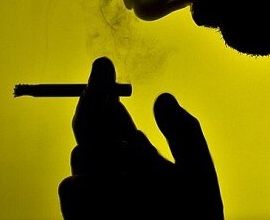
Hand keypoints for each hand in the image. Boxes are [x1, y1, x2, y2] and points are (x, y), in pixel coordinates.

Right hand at [59, 57, 223, 218]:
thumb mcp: (197, 175)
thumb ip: (184, 134)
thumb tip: (163, 96)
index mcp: (137, 154)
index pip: (114, 115)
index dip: (105, 89)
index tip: (102, 65)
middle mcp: (114, 168)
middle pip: (93, 126)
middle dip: (94, 103)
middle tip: (99, 89)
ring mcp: (97, 192)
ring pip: (82, 154)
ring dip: (96, 145)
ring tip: (122, 155)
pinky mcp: (83, 218)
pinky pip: (72, 191)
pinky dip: (85, 183)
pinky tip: (106, 186)